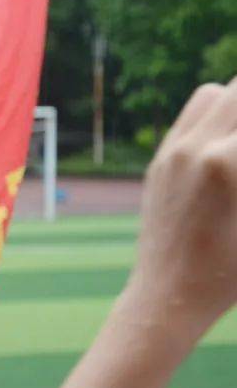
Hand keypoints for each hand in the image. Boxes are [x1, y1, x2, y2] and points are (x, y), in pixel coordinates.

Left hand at [119, 77, 236, 349]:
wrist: (168, 294)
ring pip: (213, 93)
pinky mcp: (159, 160)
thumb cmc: (231, 272)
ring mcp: (171, 152)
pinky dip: (216, 114)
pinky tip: (230, 142)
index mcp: (227, 164)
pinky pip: (189, 116)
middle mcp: (194, 148)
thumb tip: (236, 153)